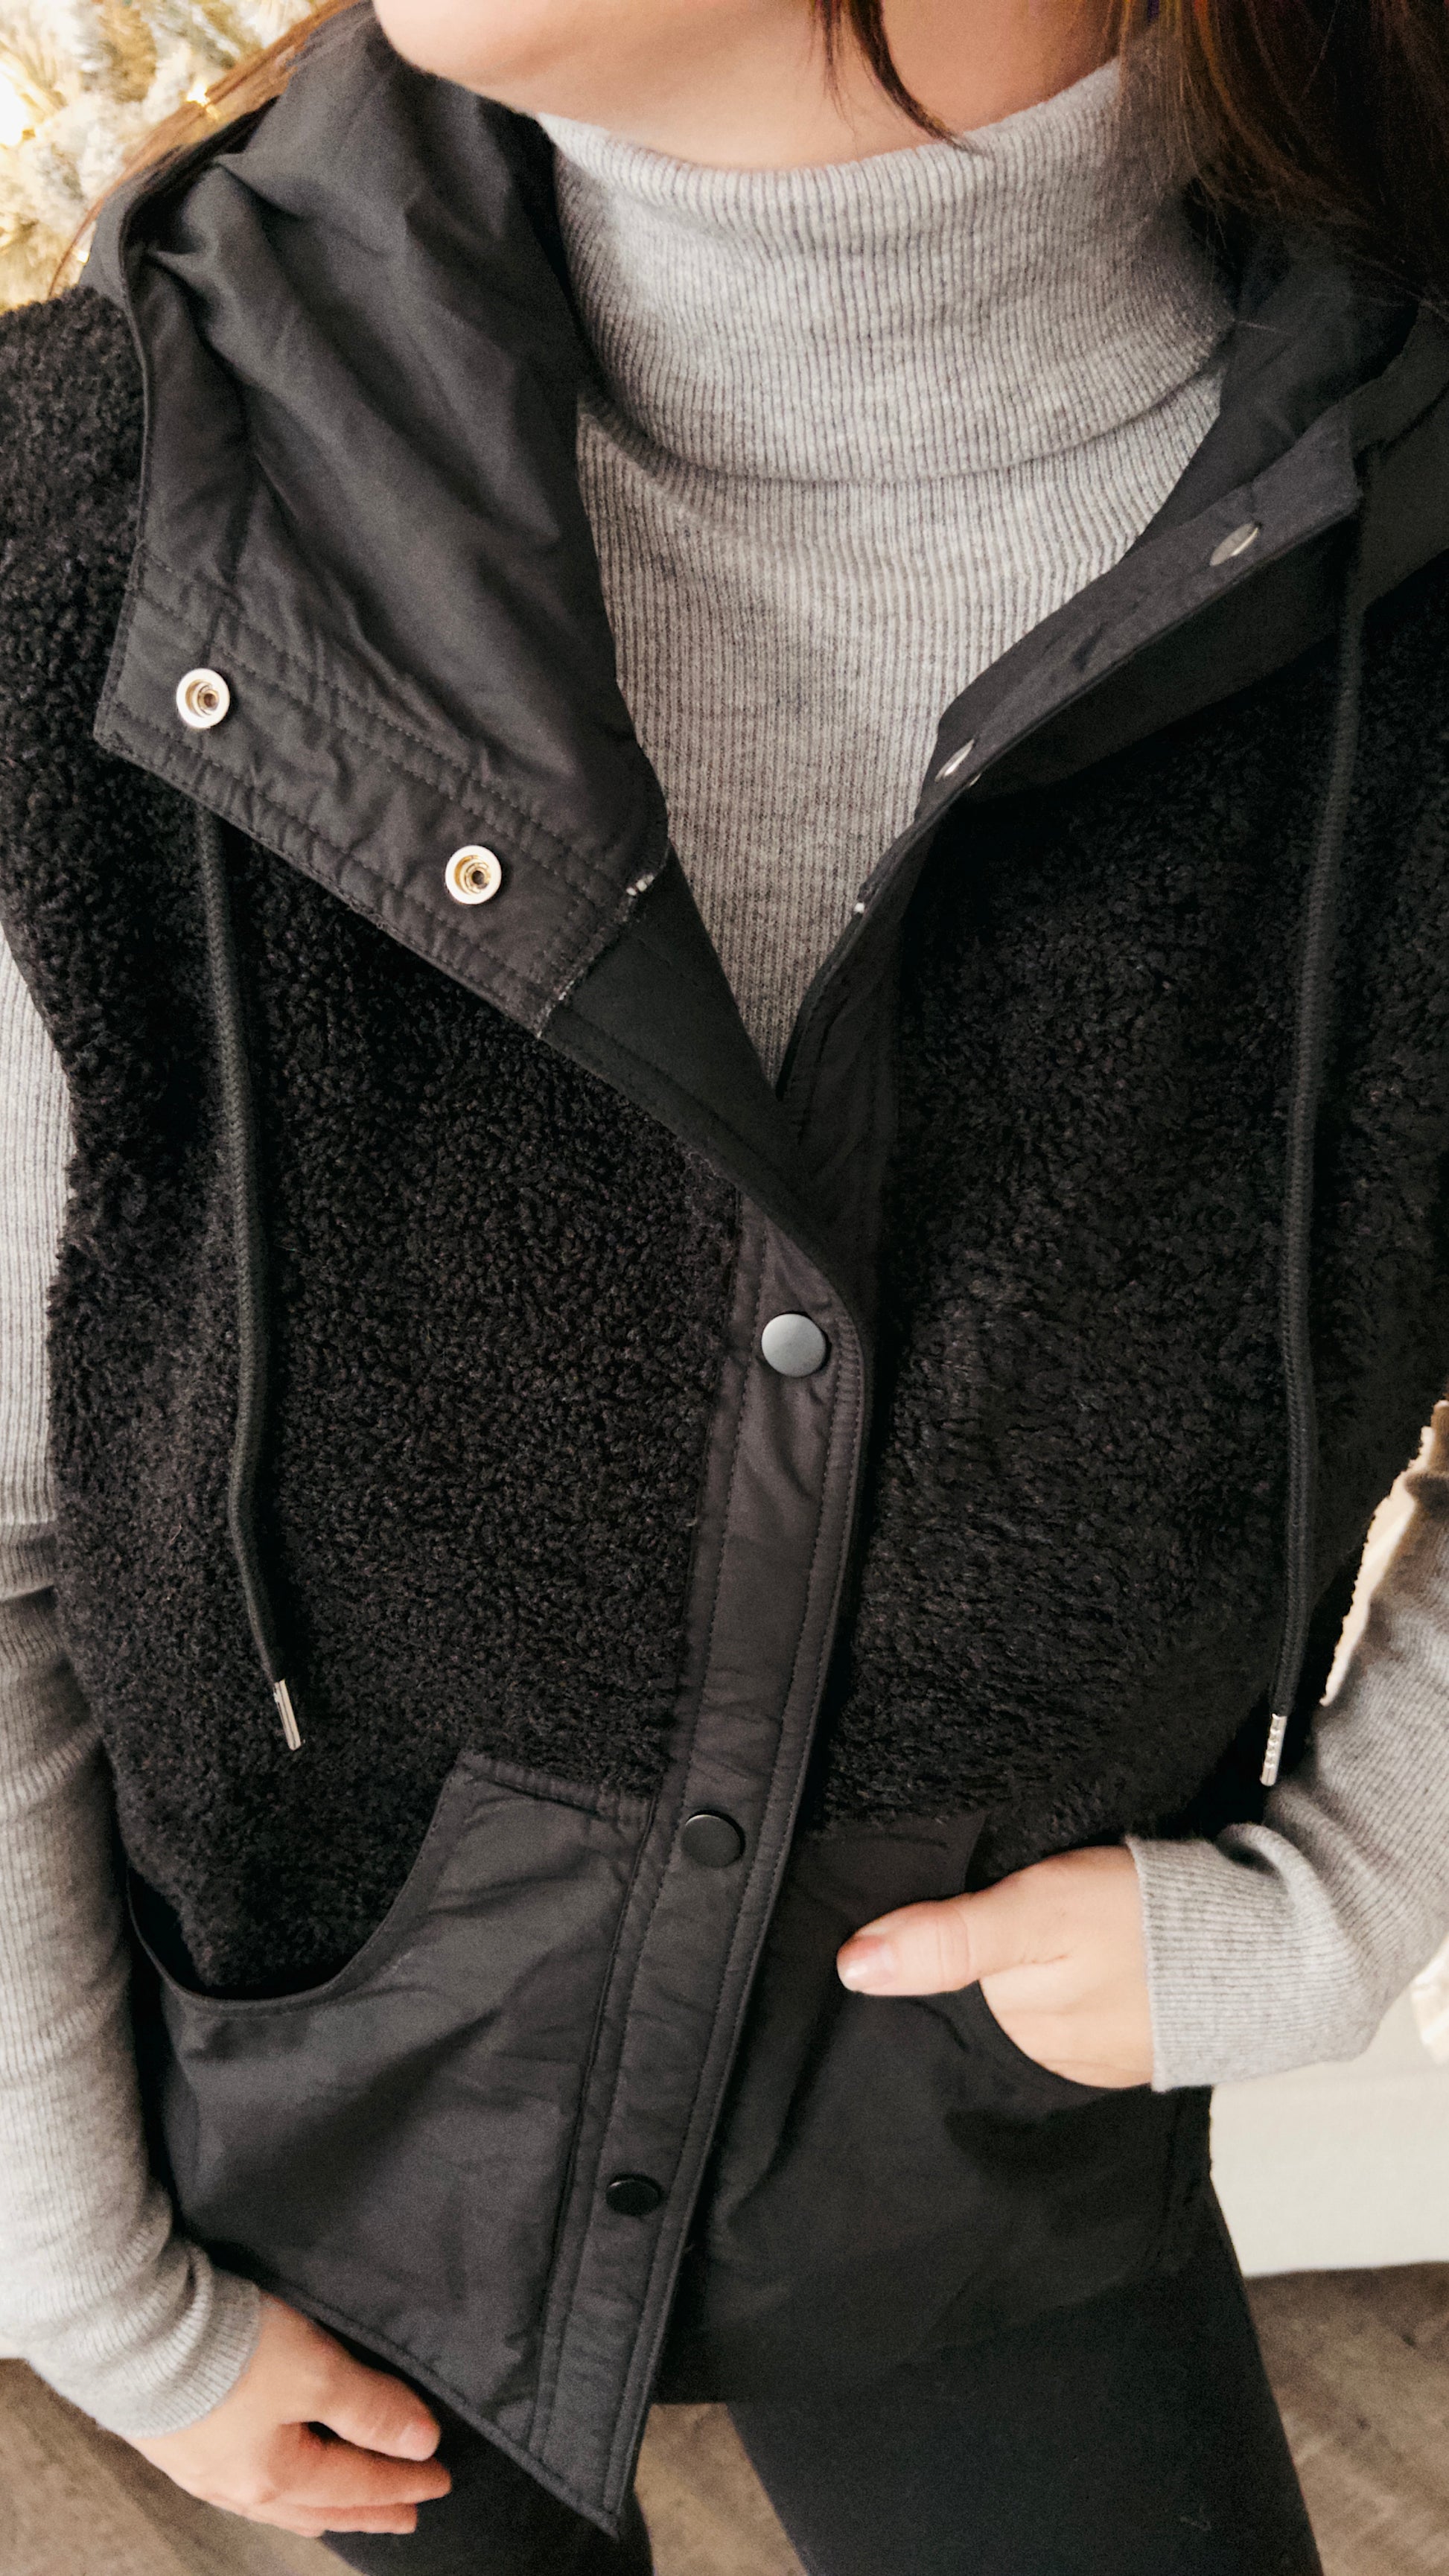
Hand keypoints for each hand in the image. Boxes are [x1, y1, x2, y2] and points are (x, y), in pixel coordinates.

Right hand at [130, 2293, 451, 2536]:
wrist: (130, 2330)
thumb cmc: (226, 2353)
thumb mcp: (315, 2372)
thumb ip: (370, 2409)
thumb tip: (421, 2444)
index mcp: (278, 2476)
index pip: (358, 2483)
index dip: (404, 2481)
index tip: (440, 2480)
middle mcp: (239, 2485)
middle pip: (319, 2506)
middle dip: (366, 2510)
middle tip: (403, 2518)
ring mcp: (202, 2468)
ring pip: (279, 2503)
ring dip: (320, 2505)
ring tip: (343, 2508)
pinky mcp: (176, 2440)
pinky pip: (242, 2485)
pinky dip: (276, 2491)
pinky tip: (272, 2482)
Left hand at [836, 1843, 1153, 2089]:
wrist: (1272, 1951)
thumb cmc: (1150, 1921)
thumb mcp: (1038, 1912)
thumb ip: (949, 1938)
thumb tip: (854, 1969)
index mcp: (1011, 2023)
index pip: (936, 1986)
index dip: (922, 1941)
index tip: (931, 1904)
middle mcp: (1042, 2053)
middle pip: (977, 2000)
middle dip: (975, 1960)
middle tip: (999, 1903)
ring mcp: (1088, 2055)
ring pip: (1022, 2006)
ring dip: (1024, 1970)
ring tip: (1047, 1927)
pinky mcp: (1128, 2045)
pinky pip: (1072, 2016)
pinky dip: (1070, 1984)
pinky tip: (1087, 1954)